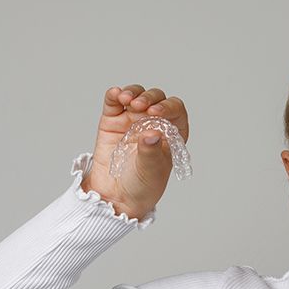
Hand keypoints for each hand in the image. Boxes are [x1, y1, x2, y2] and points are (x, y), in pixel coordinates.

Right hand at [83, 85, 189, 219]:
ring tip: (126, 100)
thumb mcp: (150, 171)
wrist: (115, 195)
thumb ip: (151, 152)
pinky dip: (115, 94)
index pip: (176, 111)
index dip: (168, 107)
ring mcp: (132, 120)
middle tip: (140, 107)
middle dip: (149, 98)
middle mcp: (153, 123)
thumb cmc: (141, 185)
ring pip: (136, 95)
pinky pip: (114, 102)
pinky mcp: (112, 120)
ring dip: (133, 93)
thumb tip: (152, 134)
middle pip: (156, 99)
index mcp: (171, 134)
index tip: (156, 113)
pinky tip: (116, 94)